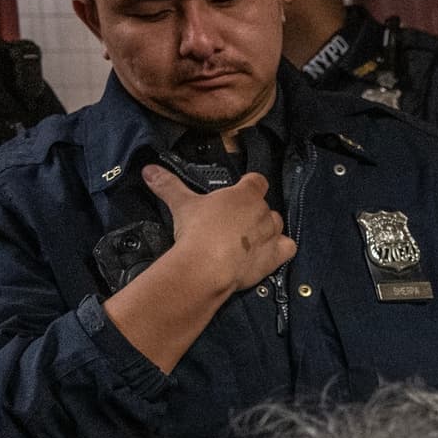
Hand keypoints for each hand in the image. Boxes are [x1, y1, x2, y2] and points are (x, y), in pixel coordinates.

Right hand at [142, 164, 295, 297]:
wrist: (207, 267)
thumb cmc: (197, 231)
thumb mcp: (181, 204)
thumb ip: (168, 185)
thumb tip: (148, 170)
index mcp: (245, 193)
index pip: (257, 181)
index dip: (250, 186)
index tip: (239, 193)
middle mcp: (263, 211)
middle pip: (265, 206)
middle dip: (253, 213)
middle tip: (233, 225)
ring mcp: (271, 234)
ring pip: (277, 225)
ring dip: (267, 230)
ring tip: (248, 240)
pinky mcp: (275, 257)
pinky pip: (289, 248)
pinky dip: (282, 249)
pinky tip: (268, 253)